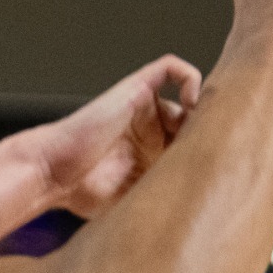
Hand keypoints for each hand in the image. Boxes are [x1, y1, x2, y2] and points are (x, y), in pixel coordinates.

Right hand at [18, 55, 202, 216]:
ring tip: (206, 133)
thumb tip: (205, 204)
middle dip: (211, 134)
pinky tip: (190, 105)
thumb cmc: (83, 192)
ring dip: (203, 111)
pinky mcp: (137, 88)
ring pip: (190, 96)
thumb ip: (167, 194)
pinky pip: (171, 68)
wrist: (53, 173)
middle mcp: (149, 128)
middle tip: (220, 151)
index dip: (209, 153)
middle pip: (196, 121)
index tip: (218, 169)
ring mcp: (143, 107)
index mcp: (150, 155)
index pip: (193, 146)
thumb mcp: (136, 200)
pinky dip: (189, 80)